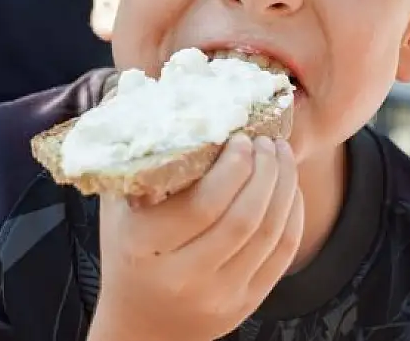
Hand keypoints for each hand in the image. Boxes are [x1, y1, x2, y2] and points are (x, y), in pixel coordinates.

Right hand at [91, 134, 304, 340]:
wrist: (140, 327)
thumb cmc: (127, 248)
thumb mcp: (116, 207)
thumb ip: (133, 159)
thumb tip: (150, 92)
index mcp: (144, 247)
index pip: (203, 205)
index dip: (233, 167)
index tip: (242, 138)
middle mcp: (182, 277)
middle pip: (242, 218)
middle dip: (265, 171)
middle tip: (268, 141)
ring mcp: (218, 296)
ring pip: (269, 234)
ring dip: (284, 186)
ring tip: (282, 155)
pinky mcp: (245, 305)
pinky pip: (282, 254)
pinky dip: (293, 214)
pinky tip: (289, 188)